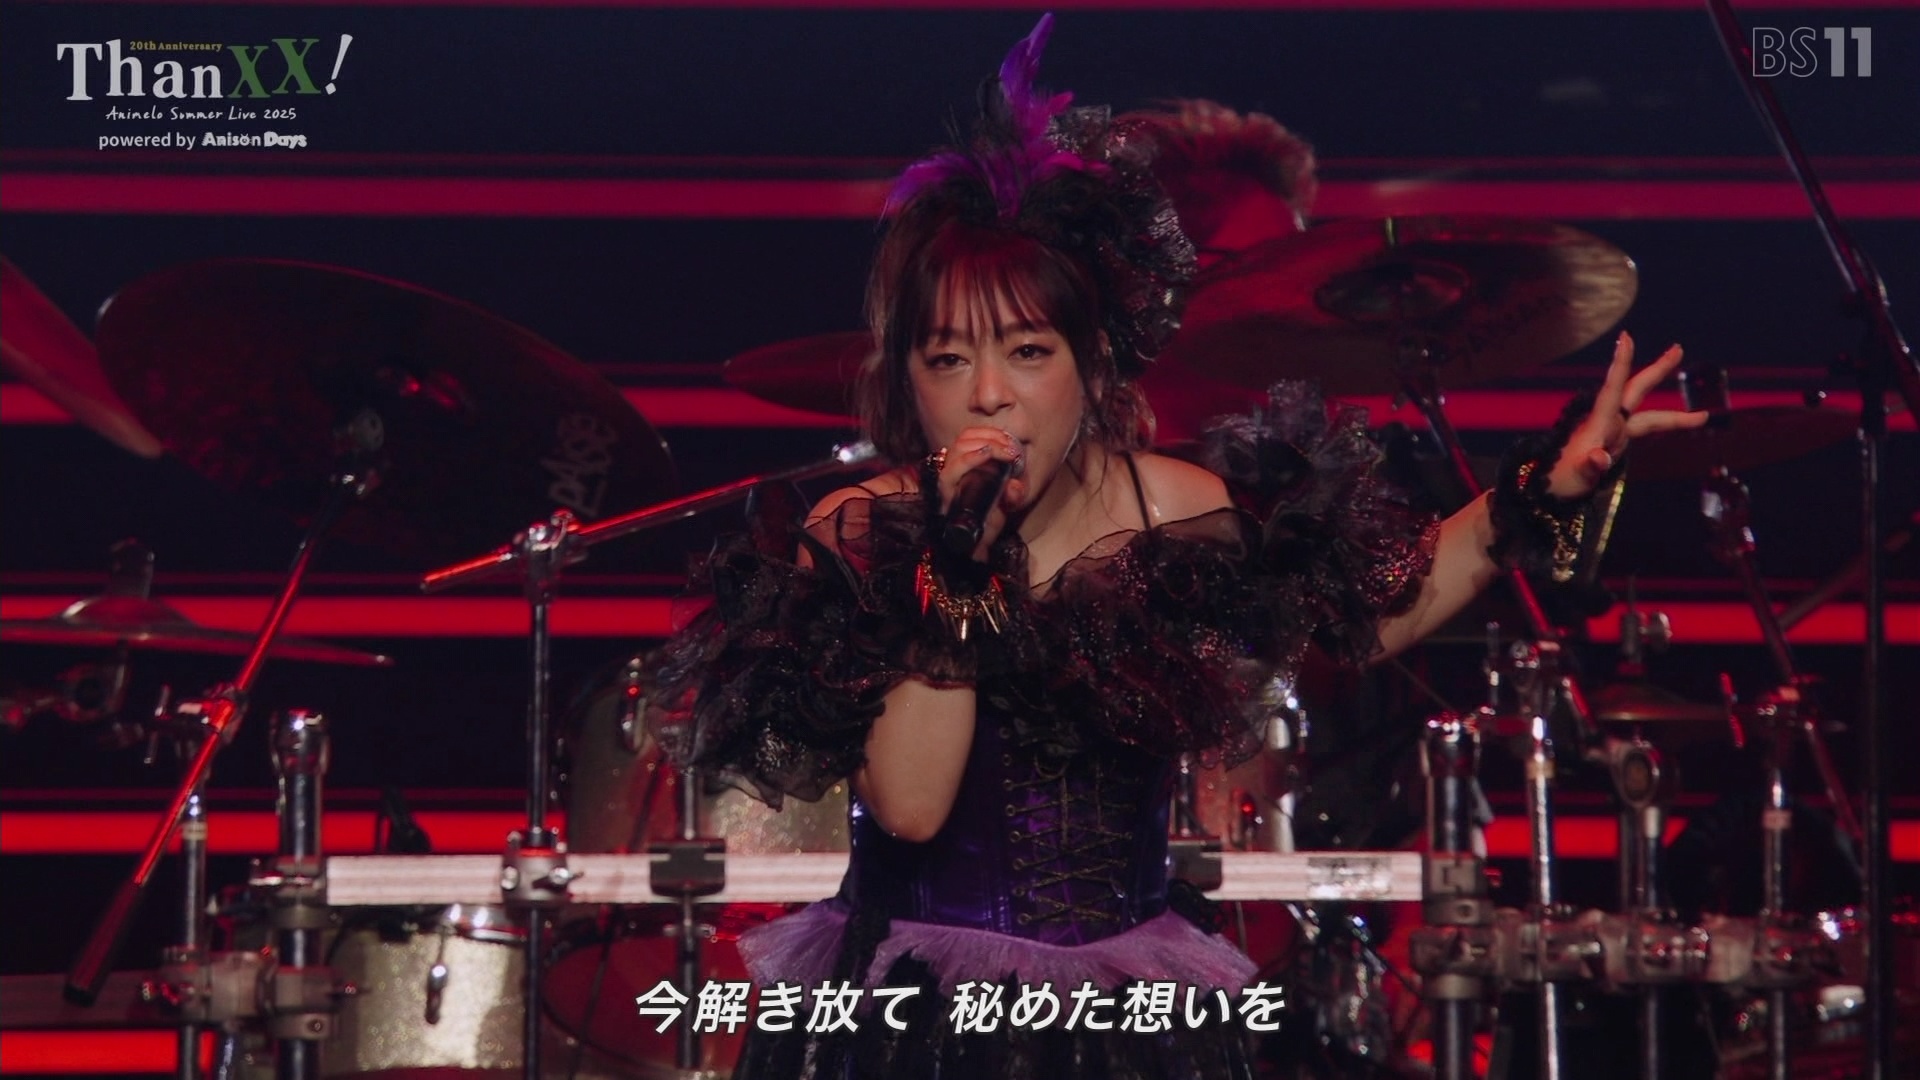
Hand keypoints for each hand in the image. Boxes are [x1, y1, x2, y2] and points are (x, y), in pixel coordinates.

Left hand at [933, 427, 1026, 560]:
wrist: (975, 525)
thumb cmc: (983, 523)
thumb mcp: (998, 519)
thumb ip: (1007, 504)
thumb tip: (1014, 486)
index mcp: (949, 493)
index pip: (951, 471)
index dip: (970, 459)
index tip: (990, 454)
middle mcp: (947, 473)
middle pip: (959, 448)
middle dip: (988, 445)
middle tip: (1011, 452)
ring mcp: (953, 461)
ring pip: (964, 438)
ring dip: (989, 437)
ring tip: (1010, 446)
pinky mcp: (962, 453)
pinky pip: (971, 434)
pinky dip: (989, 433)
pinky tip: (1004, 439)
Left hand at [1546, 332, 1710, 498]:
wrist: (1550, 490)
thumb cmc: (1560, 482)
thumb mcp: (1576, 476)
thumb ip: (1589, 466)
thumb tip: (1600, 458)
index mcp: (1599, 423)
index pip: (1613, 387)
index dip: (1621, 363)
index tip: (1625, 337)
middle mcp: (1608, 421)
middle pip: (1636, 390)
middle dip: (1658, 370)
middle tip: (1678, 347)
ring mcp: (1613, 430)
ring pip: (1649, 415)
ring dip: (1675, 413)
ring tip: (1703, 416)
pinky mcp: (1616, 440)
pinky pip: (1646, 427)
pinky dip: (1667, 423)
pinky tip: (1683, 422)